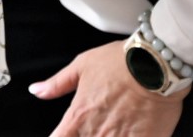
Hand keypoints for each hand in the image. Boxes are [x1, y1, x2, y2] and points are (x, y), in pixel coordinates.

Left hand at [29, 40, 184, 136]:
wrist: (156, 65)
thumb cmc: (119, 62)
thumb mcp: (81, 66)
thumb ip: (57, 84)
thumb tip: (36, 90)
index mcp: (78, 116)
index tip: (63, 134)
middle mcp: (96, 132)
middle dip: (84, 136)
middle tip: (93, 128)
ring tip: (111, 126)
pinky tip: (127, 132)